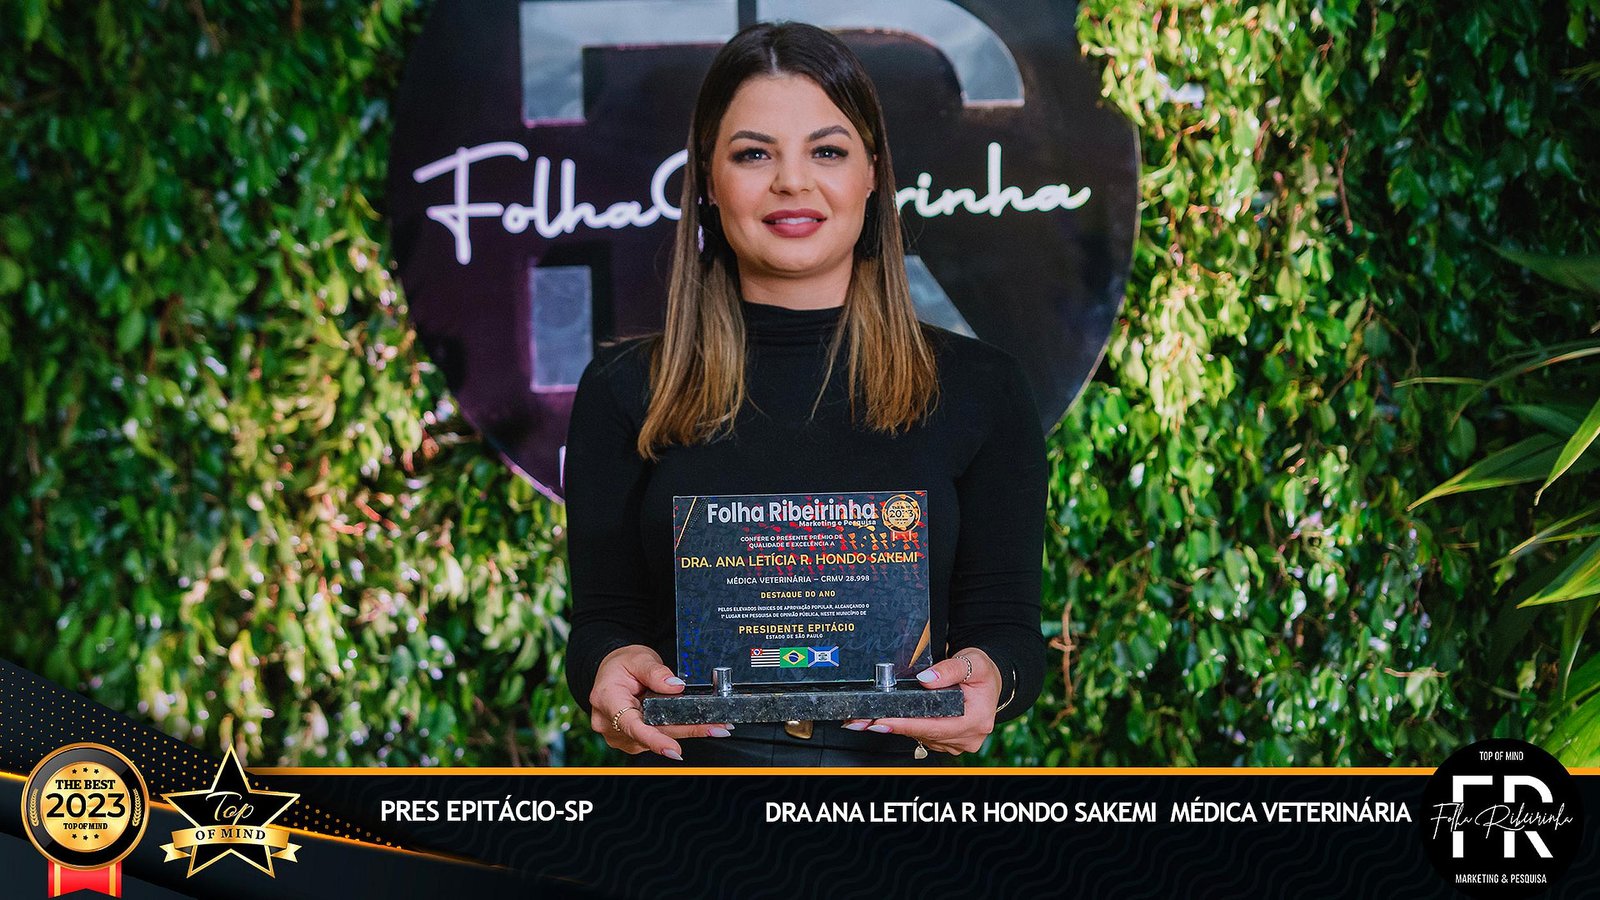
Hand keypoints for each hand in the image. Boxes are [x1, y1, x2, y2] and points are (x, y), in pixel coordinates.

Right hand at [589, 645, 731, 759]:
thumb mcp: (638, 658)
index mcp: (607, 700)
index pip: (632, 725)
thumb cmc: (621, 665)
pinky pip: (657, 736)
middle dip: (687, 730)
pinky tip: (697, 725)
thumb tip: (675, 686)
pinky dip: (677, 731)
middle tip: (717, 727)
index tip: (674, 749)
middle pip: (653, 732)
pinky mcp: (632, 739)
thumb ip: (655, 672)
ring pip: (658, 736)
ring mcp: (620, 735)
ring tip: (715, 725)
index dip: (654, 740)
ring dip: (687, 731)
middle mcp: (610, 723)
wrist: (611, 672)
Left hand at [841, 648, 1000, 754]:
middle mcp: (968, 736)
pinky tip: (891, 720)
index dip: (906, 724)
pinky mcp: (949, 742)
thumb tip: (926, 679)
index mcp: (976, 719)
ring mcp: (959, 742)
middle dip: (892, 726)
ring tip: (868, 720)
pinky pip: (925, 736)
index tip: (882, 721)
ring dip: (897, 728)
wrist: (990, 680)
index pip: (935, 726)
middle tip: (863, 722)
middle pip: (924, 734)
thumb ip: (949, 669)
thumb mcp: (972, 662)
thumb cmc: (982, 672)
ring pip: (922, 737)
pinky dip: (907, 728)